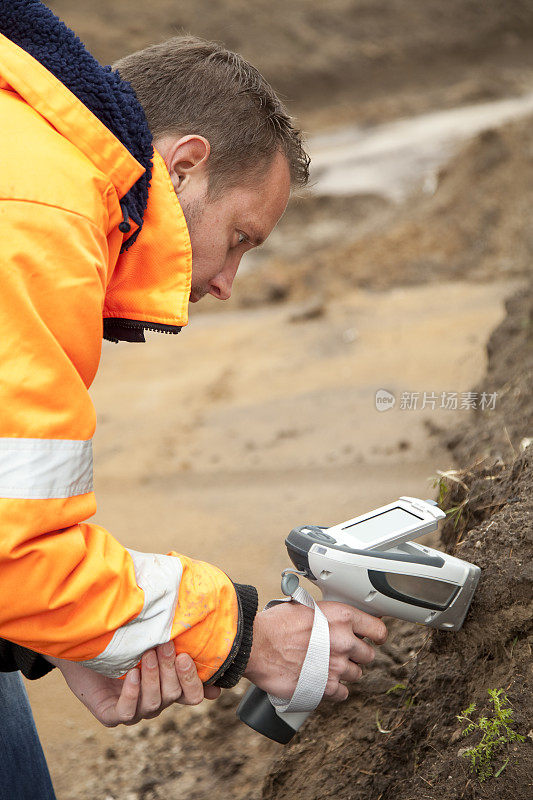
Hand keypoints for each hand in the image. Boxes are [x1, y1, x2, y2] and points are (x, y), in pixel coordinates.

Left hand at [45, 644, 220, 726]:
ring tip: (146, 653)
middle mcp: (154, 700)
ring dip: (152, 677)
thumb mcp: (147, 636)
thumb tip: (201, 639)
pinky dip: (132, 693)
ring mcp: (133, 710)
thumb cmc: (119, 638)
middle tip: (164, 644)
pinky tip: (130, 673)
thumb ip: (171, 640)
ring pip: (153, 704)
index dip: (195, 682)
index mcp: (167, 684)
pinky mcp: (111, 715)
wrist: (81, 642)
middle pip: (174, 695)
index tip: (187, 657)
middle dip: (170, 669)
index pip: (192, 695)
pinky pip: (127, 712)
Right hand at [244, 601, 386, 702]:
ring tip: (327, 666)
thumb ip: (327, 615)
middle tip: (340, 652)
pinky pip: (343, 693)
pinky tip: (323, 681)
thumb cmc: (275, 624)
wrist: (257, 645)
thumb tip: (334, 620)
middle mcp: (344, 641)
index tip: (373, 638)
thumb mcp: (306, 607)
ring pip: (357, 674)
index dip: (376, 635)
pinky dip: (335, 690)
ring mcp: (337, 666)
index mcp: (342, 617)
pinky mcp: (326, 687)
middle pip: (368, 654)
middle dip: (356, 654)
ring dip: (345, 672)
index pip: (378, 629)